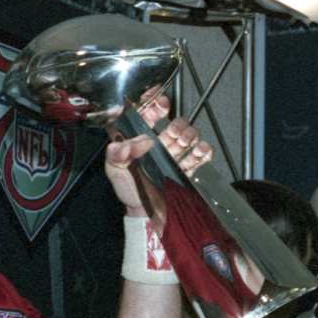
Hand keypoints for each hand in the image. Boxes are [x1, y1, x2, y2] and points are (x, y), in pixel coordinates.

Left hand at [104, 96, 211, 217]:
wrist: (145, 214)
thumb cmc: (129, 190)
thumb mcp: (115, 170)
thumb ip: (116, 154)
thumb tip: (130, 143)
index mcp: (140, 141)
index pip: (149, 116)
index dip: (155, 106)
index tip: (161, 102)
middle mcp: (159, 145)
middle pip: (174, 125)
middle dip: (177, 125)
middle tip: (173, 131)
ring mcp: (175, 155)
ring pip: (189, 136)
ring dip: (189, 135)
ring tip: (184, 142)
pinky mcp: (188, 168)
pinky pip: (201, 154)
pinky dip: (203, 150)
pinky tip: (197, 151)